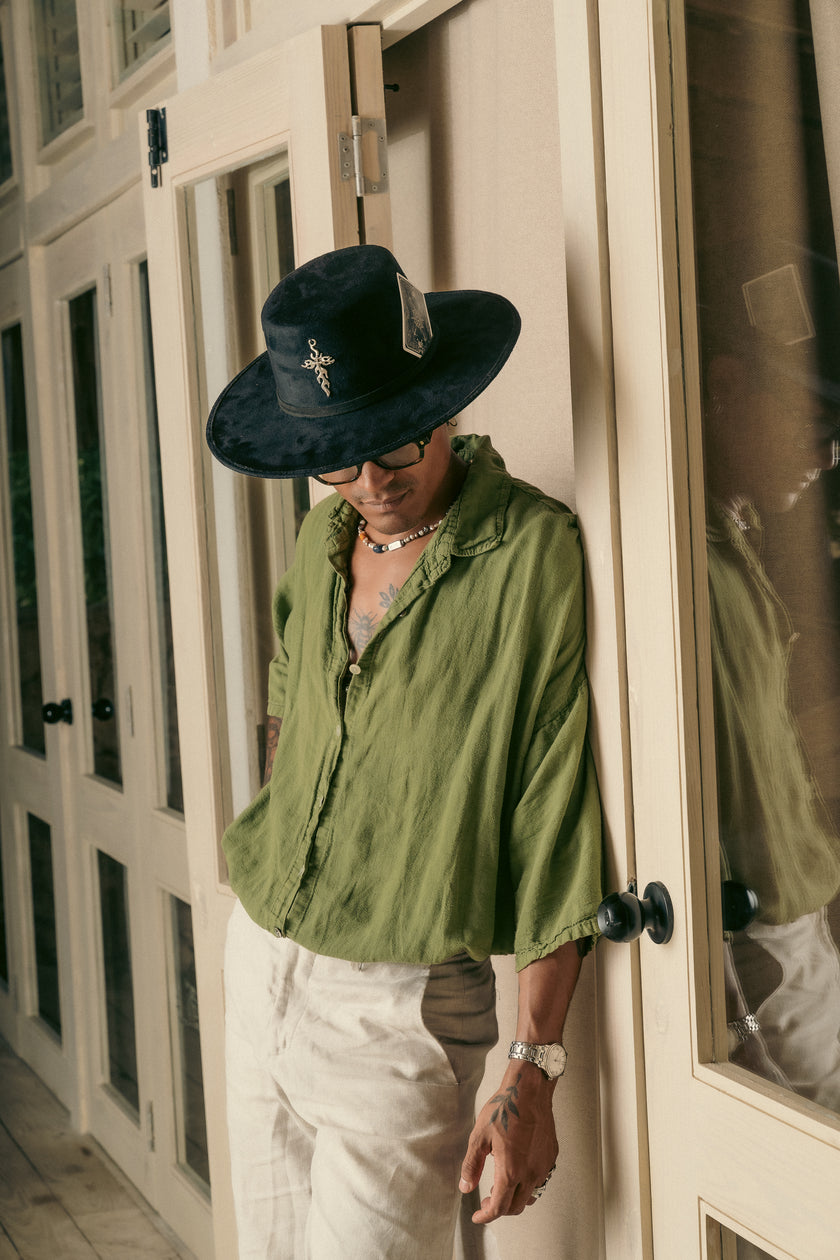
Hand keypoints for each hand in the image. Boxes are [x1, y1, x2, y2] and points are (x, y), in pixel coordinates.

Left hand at [458, 1061, 558, 1221]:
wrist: (529, 1091)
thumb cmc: (504, 1109)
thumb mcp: (479, 1137)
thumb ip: (471, 1165)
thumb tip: (465, 1188)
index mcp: (510, 1171)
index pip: (499, 1208)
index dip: (486, 1216)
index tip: (477, 1216)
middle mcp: (530, 1174)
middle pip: (515, 1207)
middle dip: (499, 1209)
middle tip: (486, 1201)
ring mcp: (543, 1166)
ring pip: (530, 1197)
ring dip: (514, 1199)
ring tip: (501, 1187)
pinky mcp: (551, 1157)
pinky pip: (540, 1181)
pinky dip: (527, 1185)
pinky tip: (517, 1172)